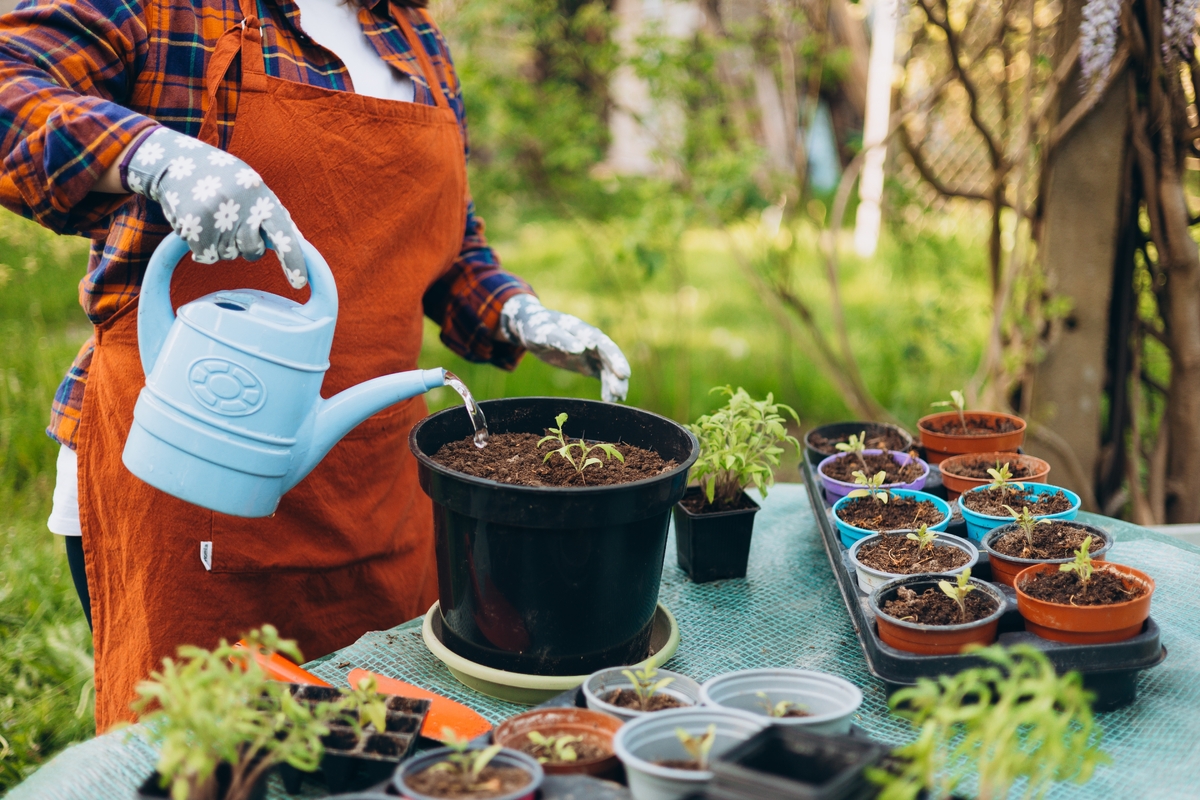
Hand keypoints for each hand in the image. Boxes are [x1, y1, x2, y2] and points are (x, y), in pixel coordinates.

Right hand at [124, 127, 307, 288]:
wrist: (176, 162)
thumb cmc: (222, 179)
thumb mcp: (252, 188)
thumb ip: (272, 215)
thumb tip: (297, 244)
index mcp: (260, 195)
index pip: (283, 234)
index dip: (293, 260)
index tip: (299, 283)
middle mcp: (239, 206)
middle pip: (252, 252)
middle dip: (246, 247)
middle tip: (233, 224)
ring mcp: (214, 216)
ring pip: (227, 256)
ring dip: (221, 244)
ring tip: (212, 216)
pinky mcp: (192, 227)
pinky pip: (205, 257)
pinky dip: (202, 247)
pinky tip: (198, 223)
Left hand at [499, 294, 630, 401]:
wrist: (533, 326)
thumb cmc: (538, 327)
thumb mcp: (545, 333)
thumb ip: (561, 340)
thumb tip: (581, 348)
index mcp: (585, 332)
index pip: (605, 346)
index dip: (615, 359)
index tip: (623, 374)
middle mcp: (592, 342)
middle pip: (610, 359)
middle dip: (617, 376)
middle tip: (620, 393)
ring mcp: (591, 353)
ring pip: (608, 369)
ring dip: (614, 384)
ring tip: (616, 401)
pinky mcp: (587, 363)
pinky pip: (601, 376)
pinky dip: (606, 386)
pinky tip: (609, 400)